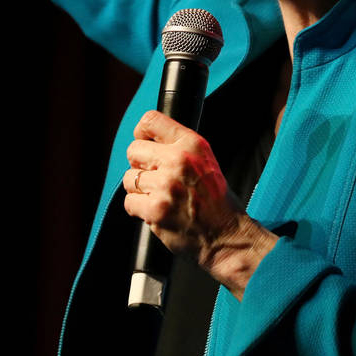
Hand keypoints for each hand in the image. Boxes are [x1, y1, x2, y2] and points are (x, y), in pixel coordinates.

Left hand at [124, 110, 276, 298]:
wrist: (226, 235)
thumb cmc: (215, 200)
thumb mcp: (206, 160)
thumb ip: (179, 146)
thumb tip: (147, 139)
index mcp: (192, 144)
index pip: (151, 121)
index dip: (141, 133)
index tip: (143, 142)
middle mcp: (179, 160)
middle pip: (134, 150)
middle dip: (139, 165)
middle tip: (154, 177)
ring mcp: (166, 185)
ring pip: (129, 178)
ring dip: (139, 190)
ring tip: (159, 197)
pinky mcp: (155, 209)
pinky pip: (129, 202)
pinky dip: (138, 209)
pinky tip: (156, 211)